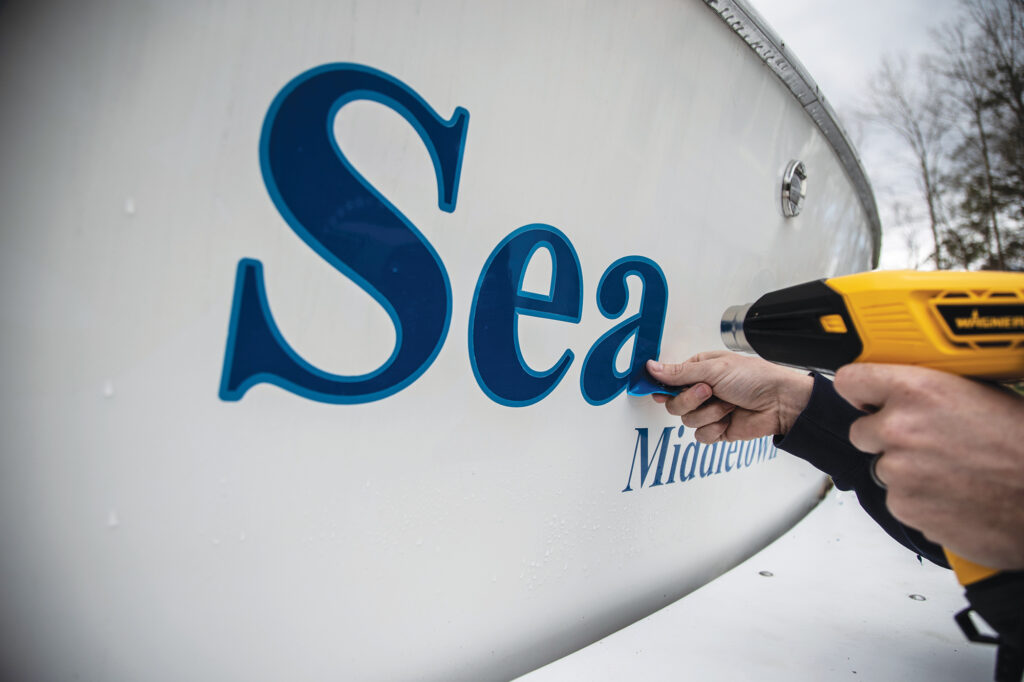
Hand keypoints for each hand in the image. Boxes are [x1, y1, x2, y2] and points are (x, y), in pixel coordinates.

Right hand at [646, 351, 812, 443]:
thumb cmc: (754, 378)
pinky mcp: (717, 429)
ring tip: (728, 404)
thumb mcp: (713, 369)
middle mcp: (701, 391)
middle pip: (674, 404)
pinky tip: (729, 419)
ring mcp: (709, 411)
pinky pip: (701, 436)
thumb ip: (679, 372)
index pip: (668, 381)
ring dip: (709, 413)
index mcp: (699, 370)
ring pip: (687, 421)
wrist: (780, 402)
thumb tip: (652, 368)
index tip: (661, 392)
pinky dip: (715, 428)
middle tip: (709, 391)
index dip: (663, 388)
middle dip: (691, 400)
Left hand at [835, 364, 1023, 569]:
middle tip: (926, 444)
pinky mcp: (903, 506)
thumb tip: (904, 391)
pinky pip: (898, 498)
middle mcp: (899, 429)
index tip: (865, 398)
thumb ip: (929, 390)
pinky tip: (953, 494)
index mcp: (916, 391)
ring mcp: (897, 471)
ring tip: (952, 472)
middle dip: (886, 437)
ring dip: (907, 471)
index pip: (851, 380)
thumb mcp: (979, 393)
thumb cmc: (1023, 445)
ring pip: (883, 468)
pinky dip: (919, 499)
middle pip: (862, 431)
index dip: (859, 391)